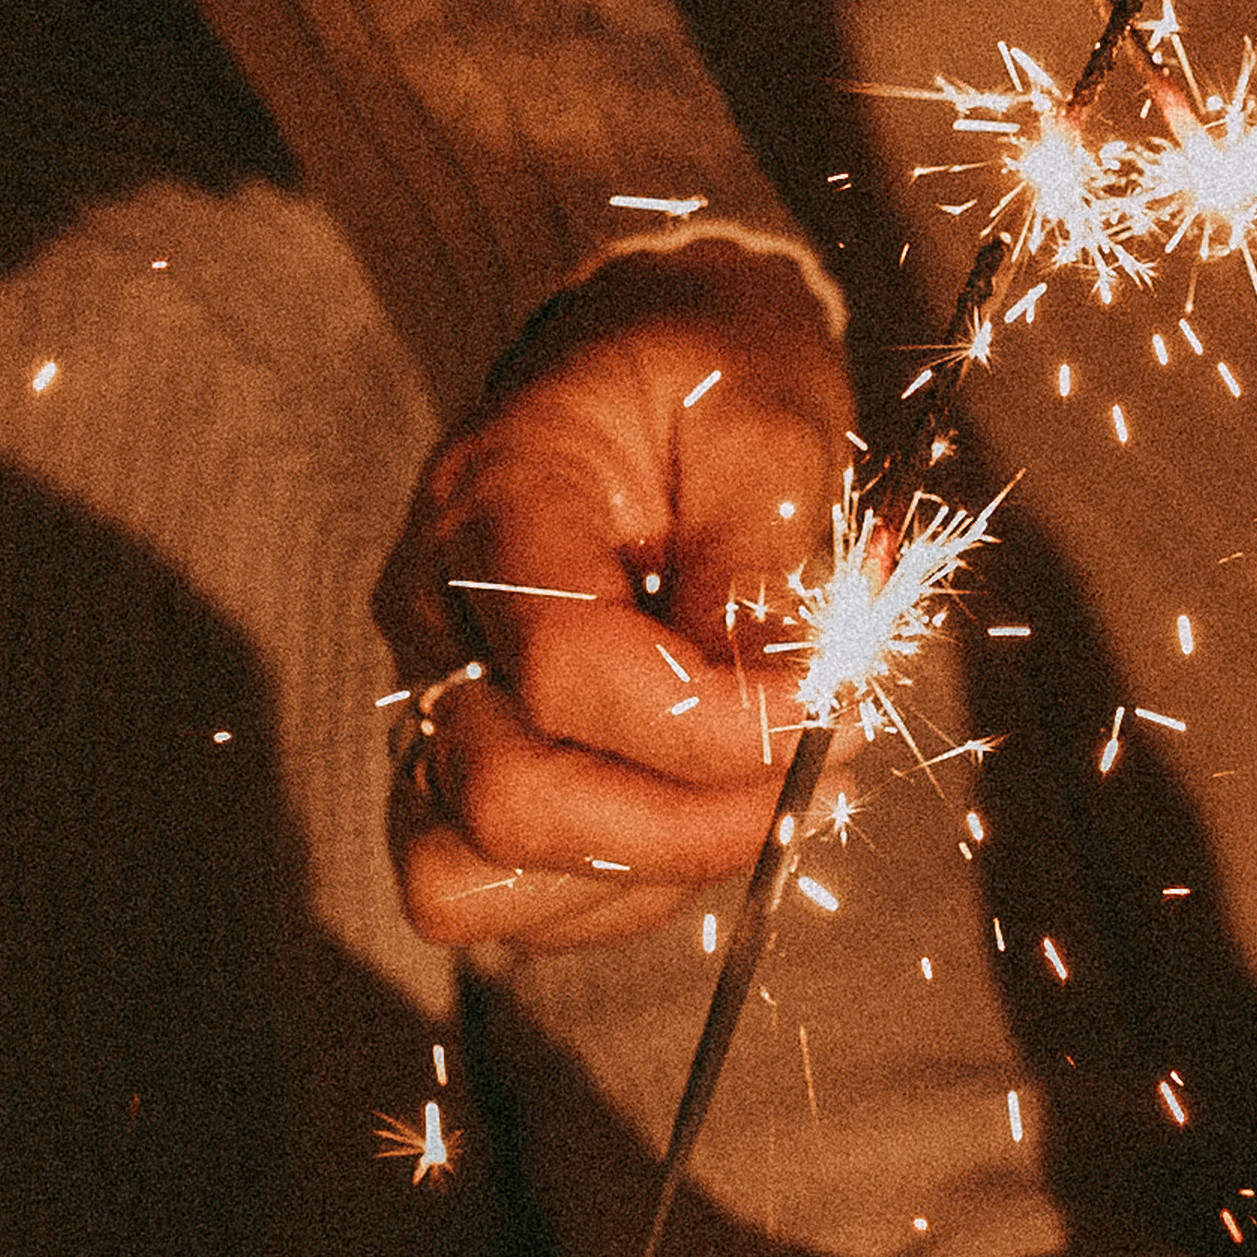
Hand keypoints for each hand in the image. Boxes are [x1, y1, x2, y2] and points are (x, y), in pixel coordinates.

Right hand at [374, 241, 850, 947]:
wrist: (649, 361)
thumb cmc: (708, 377)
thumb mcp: (766, 417)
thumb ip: (763, 556)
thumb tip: (779, 697)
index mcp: (490, 505)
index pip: (568, 669)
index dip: (711, 724)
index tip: (827, 702)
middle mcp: (429, 618)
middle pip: (508, 803)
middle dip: (686, 824)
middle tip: (814, 772)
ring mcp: (434, 701)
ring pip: (480, 879)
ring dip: (645, 869)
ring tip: (759, 794)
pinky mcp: (463, 766)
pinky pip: (510, 895)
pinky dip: (620, 884)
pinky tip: (702, 806)